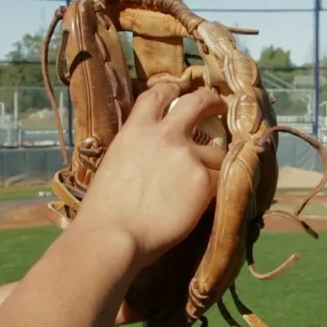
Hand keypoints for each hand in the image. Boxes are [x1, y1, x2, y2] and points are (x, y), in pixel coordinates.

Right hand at [73, 83, 227, 267]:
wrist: (112, 237)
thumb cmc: (104, 212)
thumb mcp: (114, 165)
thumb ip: (136, 151)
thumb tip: (152, 157)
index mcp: (135, 130)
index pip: (158, 95)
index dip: (172, 90)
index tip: (181, 91)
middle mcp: (163, 135)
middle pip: (197, 103)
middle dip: (211, 102)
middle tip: (218, 107)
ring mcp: (186, 155)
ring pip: (216, 153)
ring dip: (214, 165)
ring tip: (206, 183)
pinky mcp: (203, 180)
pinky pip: (222, 179)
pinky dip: (218, 189)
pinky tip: (210, 200)